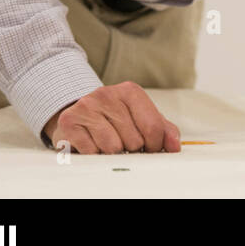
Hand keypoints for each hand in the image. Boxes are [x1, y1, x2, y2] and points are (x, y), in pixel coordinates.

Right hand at [44, 81, 180, 153]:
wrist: (77, 112)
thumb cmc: (113, 117)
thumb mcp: (140, 117)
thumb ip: (163, 130)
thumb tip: (175, 146)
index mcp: (130, 91)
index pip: (153, 126)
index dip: (155, 145)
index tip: (149, 148)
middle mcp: (107, 94)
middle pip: (134, 140)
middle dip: (131, 148)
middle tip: (123, 142)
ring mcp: (87, 107)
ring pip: (113, 148)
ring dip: (112, 152)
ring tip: (107, 142)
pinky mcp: (69, 122)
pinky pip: (92, 152)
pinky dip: (95, 154)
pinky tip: (92, 143)